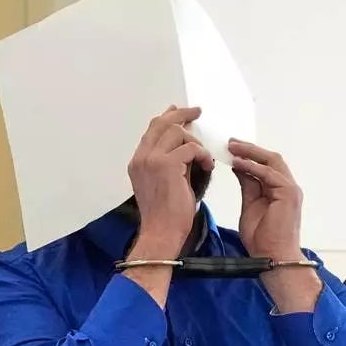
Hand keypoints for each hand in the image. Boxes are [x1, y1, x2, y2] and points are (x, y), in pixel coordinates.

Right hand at [127, 106, 214, 257]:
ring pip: (177, 132)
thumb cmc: (164, 215)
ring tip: (204, 158)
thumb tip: (185, 148)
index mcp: (138, 162)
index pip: (152, 131)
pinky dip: (203, 155)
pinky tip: (207, 167)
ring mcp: (152, 160)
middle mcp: (141, 158)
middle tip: (197, 112)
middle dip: (181, 114)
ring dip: (196, 143)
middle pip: (161, 124)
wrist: (161, 233)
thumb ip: (169, 163)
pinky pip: (191, 148)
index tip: (179, 112)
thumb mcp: (163, 183)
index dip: (167, 118)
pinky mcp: (166, 165)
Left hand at [229, 139, 303, 260]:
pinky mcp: (288, 194)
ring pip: (271, 162)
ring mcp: (290, 189)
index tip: (230, 149)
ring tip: (232, 147)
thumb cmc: (262, 239)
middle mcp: (287, 186)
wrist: (273, 256)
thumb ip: (247, 186)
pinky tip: (238, 163)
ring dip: (250, 153)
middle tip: (230, 142)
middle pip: (271, 159)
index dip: (249, 155)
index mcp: (279, 190)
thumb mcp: (249, 205)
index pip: (266, 165)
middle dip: (250, 149)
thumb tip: (239, 168)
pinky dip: (253, 166)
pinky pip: (269, 174)